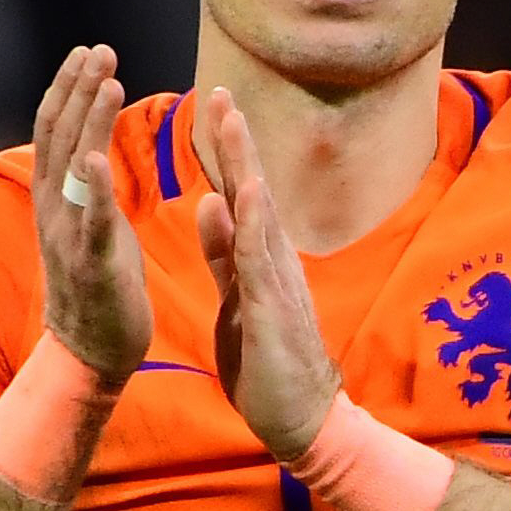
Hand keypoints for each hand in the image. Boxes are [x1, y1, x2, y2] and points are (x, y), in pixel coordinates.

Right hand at [32, 47, 152, 382]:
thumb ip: (85, 184)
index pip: (55, 130)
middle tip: (100, 50)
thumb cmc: (96, 283)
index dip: (68, 88)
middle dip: (79, 90)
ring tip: (108, 80)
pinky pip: (91, 222)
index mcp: (55, 198)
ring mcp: (70, 236)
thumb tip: (88, 142)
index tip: (88, 52)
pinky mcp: (93, 265)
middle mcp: (54, 210)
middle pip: (61, 137)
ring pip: (75, 167)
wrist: (89, 352)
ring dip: (89, 121)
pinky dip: (93, 188)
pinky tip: (98, 158)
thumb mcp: (86, 222)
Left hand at [193, 90, 340, 462]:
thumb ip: (223, 253)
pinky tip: (245, 190)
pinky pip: (260, 257)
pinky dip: (252, 221)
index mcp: (258, 256)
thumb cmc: (268, 362)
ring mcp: (277, 279)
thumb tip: (210, 202)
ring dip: (245, 165)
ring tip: (233, 121)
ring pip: (259, 211)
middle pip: (251, 188)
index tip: (210, 107)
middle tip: (221, 92)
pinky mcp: (274, 306)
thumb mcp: (236, 298)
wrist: (300, 418)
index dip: (222, 151)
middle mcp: (273, 257)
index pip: (236, 194)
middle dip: (234, 141)